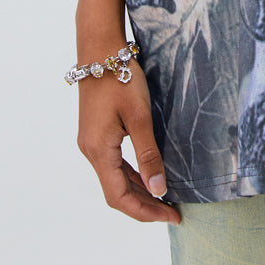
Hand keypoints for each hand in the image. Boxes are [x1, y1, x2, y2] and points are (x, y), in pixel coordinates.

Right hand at [76, 62, 181, 223]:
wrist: (100, 49)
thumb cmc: (120, 78)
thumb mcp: (139, 116)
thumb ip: (148, 154)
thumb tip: (158, 189)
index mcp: (98, 151)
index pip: (119, 197)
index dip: (145, 210)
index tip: (171, 215)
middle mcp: (91, 151)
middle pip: (116, 191)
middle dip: (145, 203)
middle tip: (173, 209)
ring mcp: (92, 142)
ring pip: (115, 178)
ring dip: (139, 190)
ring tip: (165, 197)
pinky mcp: (96, 132)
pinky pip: (114, 163)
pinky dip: (131, 174)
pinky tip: (148, 174)